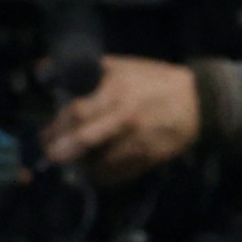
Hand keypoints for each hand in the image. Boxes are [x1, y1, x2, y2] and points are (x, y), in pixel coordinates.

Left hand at [41, 57, 202, 183]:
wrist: (197, 102)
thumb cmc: (155, 81)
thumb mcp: (124, 67)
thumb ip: (89, 69)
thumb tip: (47, 67)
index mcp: (117, 93)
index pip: (78, 112)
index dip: (56, 126)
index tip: (45, 136)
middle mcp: (125, 119)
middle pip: (84, 140)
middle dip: (62, 150)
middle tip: (51, 155)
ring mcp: (137, 141)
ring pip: (100, 162)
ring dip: (82, 165)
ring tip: (75, 161)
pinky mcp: (148, 158)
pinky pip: (119, 173)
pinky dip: (104, 175)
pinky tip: (98, 170)